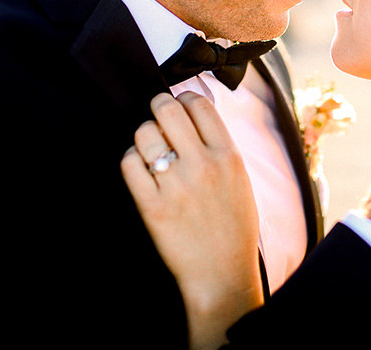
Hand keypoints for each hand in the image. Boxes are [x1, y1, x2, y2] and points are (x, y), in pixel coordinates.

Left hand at [121, 92, 262, 349]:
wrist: (221, 273)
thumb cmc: (233, 226)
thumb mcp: (240, 179)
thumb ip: (220, 146)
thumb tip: (196, 112)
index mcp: (228, 156)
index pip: (199, 104)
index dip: (185, 98)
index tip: (180, 105)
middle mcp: (202, 166)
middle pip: (168, 110)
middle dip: (158, 107)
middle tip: (157, 116)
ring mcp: (175, 185)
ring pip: (144, 134)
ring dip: (144, 135)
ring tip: (150, 147)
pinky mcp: (152, 206)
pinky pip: (129, 164)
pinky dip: (132, 160)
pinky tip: (141, 168)